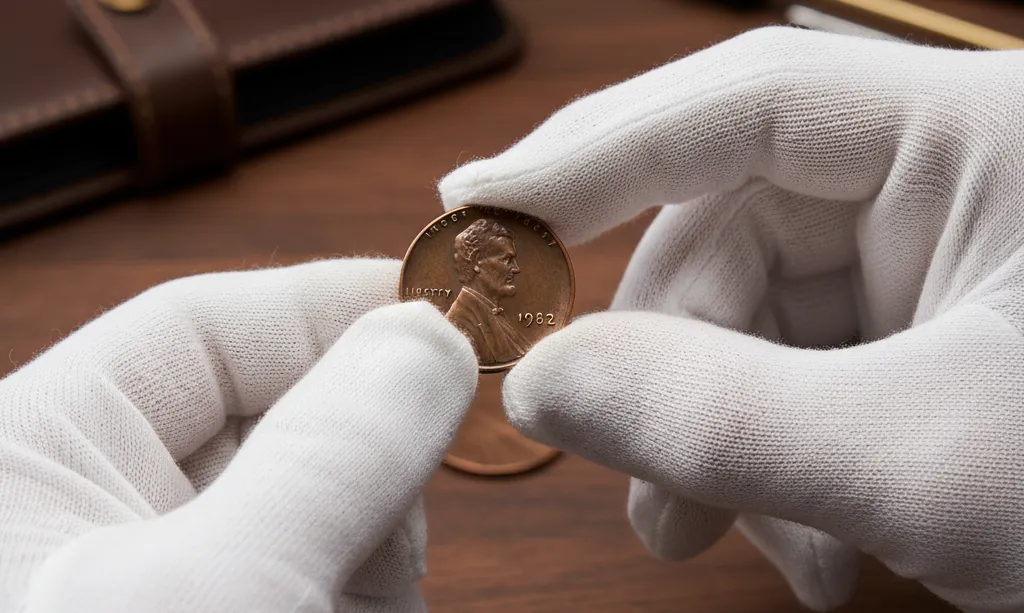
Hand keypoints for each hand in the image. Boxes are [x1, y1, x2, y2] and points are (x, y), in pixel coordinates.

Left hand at [0, 259, 476, 612]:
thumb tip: (428, 333)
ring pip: (319, 501)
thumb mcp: (213, 590)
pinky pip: (331, 573)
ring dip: (376, 534)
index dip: (327, 306)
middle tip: (429, 464)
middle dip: (364, 446)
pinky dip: (374, 591)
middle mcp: (104, 510)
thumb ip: (324, 454)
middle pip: (276, 414)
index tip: (447, 306)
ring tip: (362, 591)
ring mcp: (177, 576)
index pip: (198, 328)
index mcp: (36, 457)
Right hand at [439, 26, 1023, 611]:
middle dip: (664, 361)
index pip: (736, 102)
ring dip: (721, 438)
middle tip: (619, 470)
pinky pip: (807, 371)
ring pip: (756, 318)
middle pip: (727, 231)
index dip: (590, 154)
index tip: (475, 208)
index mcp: (973, 134)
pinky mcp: (937, 330)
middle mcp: (948, 177)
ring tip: (717, 541)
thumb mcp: (931, 462)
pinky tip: (815, 547)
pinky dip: (782, 461)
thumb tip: (538, 384)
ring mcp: (941, 256)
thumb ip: (717, 420)